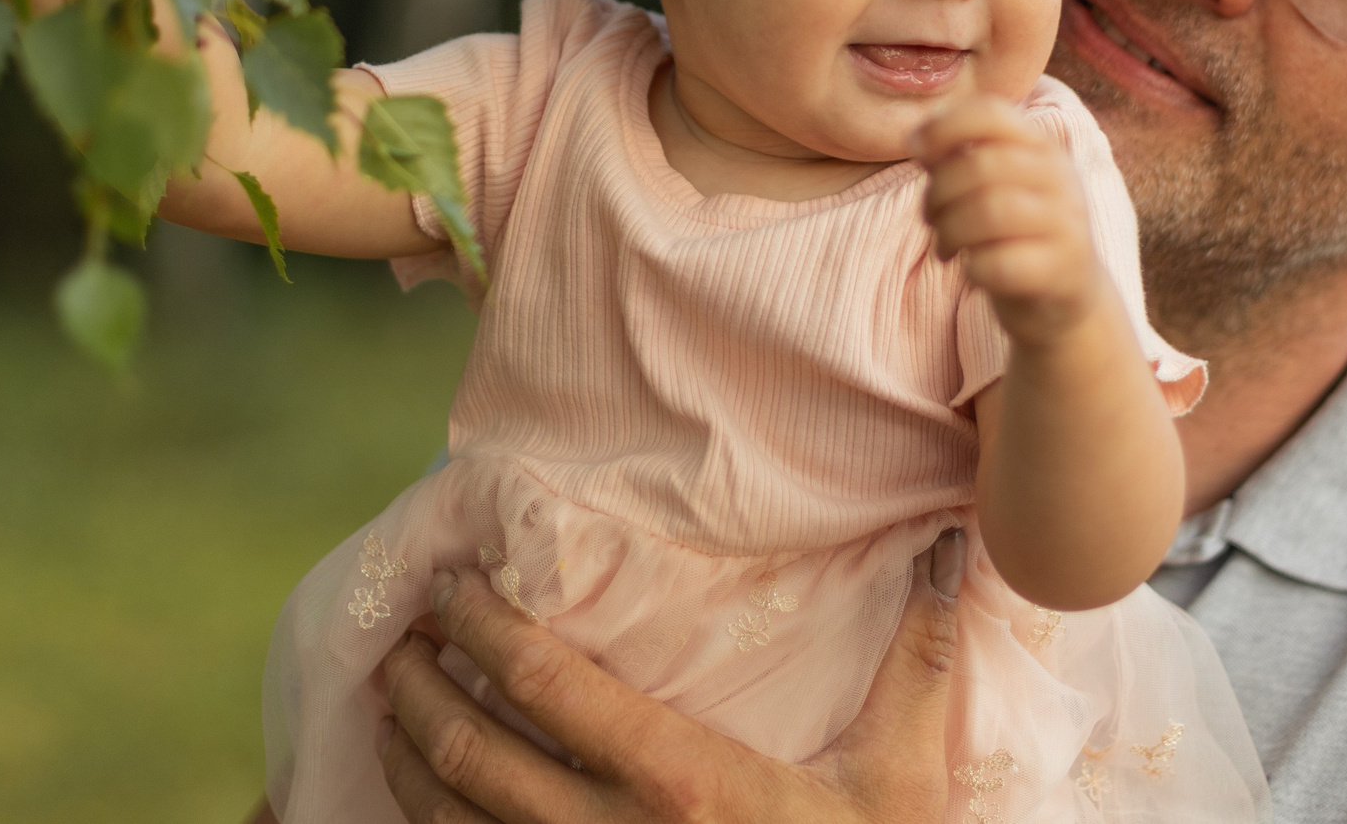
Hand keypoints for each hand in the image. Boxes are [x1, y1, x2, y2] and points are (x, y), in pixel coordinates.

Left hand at [371, 529, 966, 823]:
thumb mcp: (903, 777)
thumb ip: (919, 659)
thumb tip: (956, 549)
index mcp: (681, 779)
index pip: (544, 682)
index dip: (482, 624)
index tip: (451, 583)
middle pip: (470, 752)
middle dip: (417, 686)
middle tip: (396, 638)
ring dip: (406, 760)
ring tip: (390, 708)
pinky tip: (425, 806)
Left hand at [912, 96, 1101, 346]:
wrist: (1065, 299)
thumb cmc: (1013, 235)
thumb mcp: (991, 188)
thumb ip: (957, 160)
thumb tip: (916, 139)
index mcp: (1040, 146)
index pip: (991, 113)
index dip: (943, 125)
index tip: (915, 150)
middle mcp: (1060, 177)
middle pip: (980, 165)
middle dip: (937, 193)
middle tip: (929, 218)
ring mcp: (1066, 223)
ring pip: (988, 212)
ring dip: (949, 231)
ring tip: (945, 247)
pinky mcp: (1062, 270)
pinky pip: (999, 262)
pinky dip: (972, 268)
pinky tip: (972, 272)